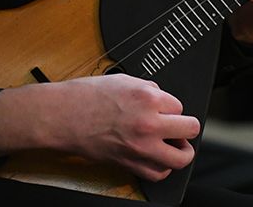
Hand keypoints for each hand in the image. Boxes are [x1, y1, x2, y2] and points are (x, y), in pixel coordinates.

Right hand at [0, 73, 199, 181]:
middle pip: (190, 129)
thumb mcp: (122, 80)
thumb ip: (147, 89)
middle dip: (186, 126)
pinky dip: (162, 167)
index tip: (165, 109)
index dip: (171, 107)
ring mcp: (140, 146)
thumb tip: (160, 97)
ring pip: (181, 157)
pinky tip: (158, 158)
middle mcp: (148, 123)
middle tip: (180, 126)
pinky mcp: (129, 163)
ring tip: (176, 145)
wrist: (61, 116)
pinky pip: (158, 173)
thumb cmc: (85, 97)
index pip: (179, 105)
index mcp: (148, 98)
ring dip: (182, 150)